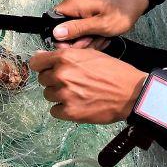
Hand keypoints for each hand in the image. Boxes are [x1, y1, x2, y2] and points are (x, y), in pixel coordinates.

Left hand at [30, 49, 145, 123]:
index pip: (36, 62)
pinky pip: (55, 111)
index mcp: (65, 58)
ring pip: (48, 95)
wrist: (130, 92)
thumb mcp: (90, 54)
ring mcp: (65, 95)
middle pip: (42, 79)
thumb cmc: (113, 71)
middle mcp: (62, 75)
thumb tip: (42, 56)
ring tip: (76, 93)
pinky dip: (63, 109)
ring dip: (58, 95)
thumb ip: (65, 55)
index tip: (45, 68)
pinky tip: (76, 104)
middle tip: (70, 81)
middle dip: (53, 80)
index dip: (41, 65)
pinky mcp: (70, 112)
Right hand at [51, 0, 148, 49]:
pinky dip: (92, 34)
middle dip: (79, 40)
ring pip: (74, 31)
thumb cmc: (122, 12)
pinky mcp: (86, 11)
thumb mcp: (101, 25)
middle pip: (64, 29)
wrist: (137, 1)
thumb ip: (77, 29)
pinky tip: (103, 35)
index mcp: (73, 3)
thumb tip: (55, 33)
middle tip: (95, 40)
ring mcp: (80, 7)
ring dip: (88, 39)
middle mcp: (72, 3)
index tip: (77, 45)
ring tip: (103, 37)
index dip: (61, 38)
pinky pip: (82, 27)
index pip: (52, 22)